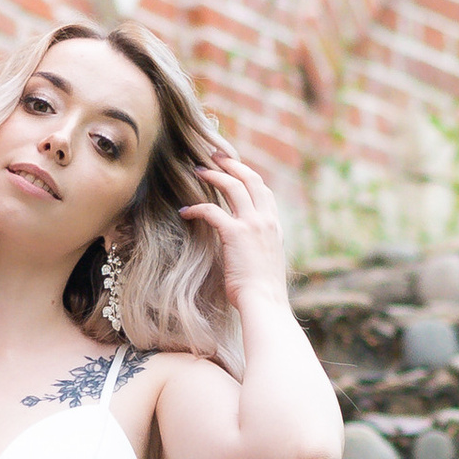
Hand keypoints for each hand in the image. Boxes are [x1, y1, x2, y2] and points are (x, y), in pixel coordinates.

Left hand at [180, 147, 288, 301]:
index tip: (233, 167)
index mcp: (274, 225)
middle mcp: (266, 220)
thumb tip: (245, 247)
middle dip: (231, 163)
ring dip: (213, 175)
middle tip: (214, 155)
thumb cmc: (262, 290)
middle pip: (249, 179)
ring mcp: (252, 224)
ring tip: (197, 170)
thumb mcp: (265, 261)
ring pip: (232, 187)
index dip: (246, 175)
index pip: (263, 190)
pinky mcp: (235, 234)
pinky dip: (196, 208)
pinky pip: (212, 211)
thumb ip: (257, 246)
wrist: (264, 302)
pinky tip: (184, 210)